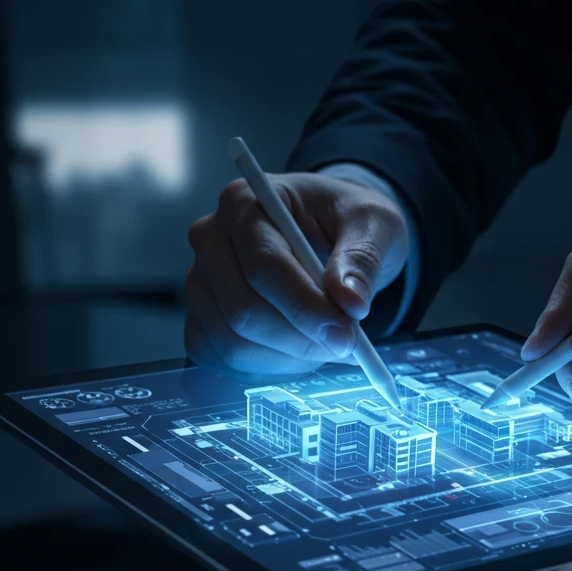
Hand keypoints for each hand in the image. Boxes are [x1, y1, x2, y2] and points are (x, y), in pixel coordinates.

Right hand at [185, 173, 407, 376]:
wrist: (329, 229)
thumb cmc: (345, 219)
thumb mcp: (371, 224)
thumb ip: (362, 259)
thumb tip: (350, 303)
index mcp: (244, 202)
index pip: (264, 266)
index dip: (305, 307)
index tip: (346, 335)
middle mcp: (210, 239)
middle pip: (242, 309)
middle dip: (299, 340)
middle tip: (345, 347)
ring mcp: (200, 280)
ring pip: (232, 342)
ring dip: (288, 357)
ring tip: (328, 346)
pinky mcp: (202, 316)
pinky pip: (224, 358)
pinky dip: (268, 368)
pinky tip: (302, 354)